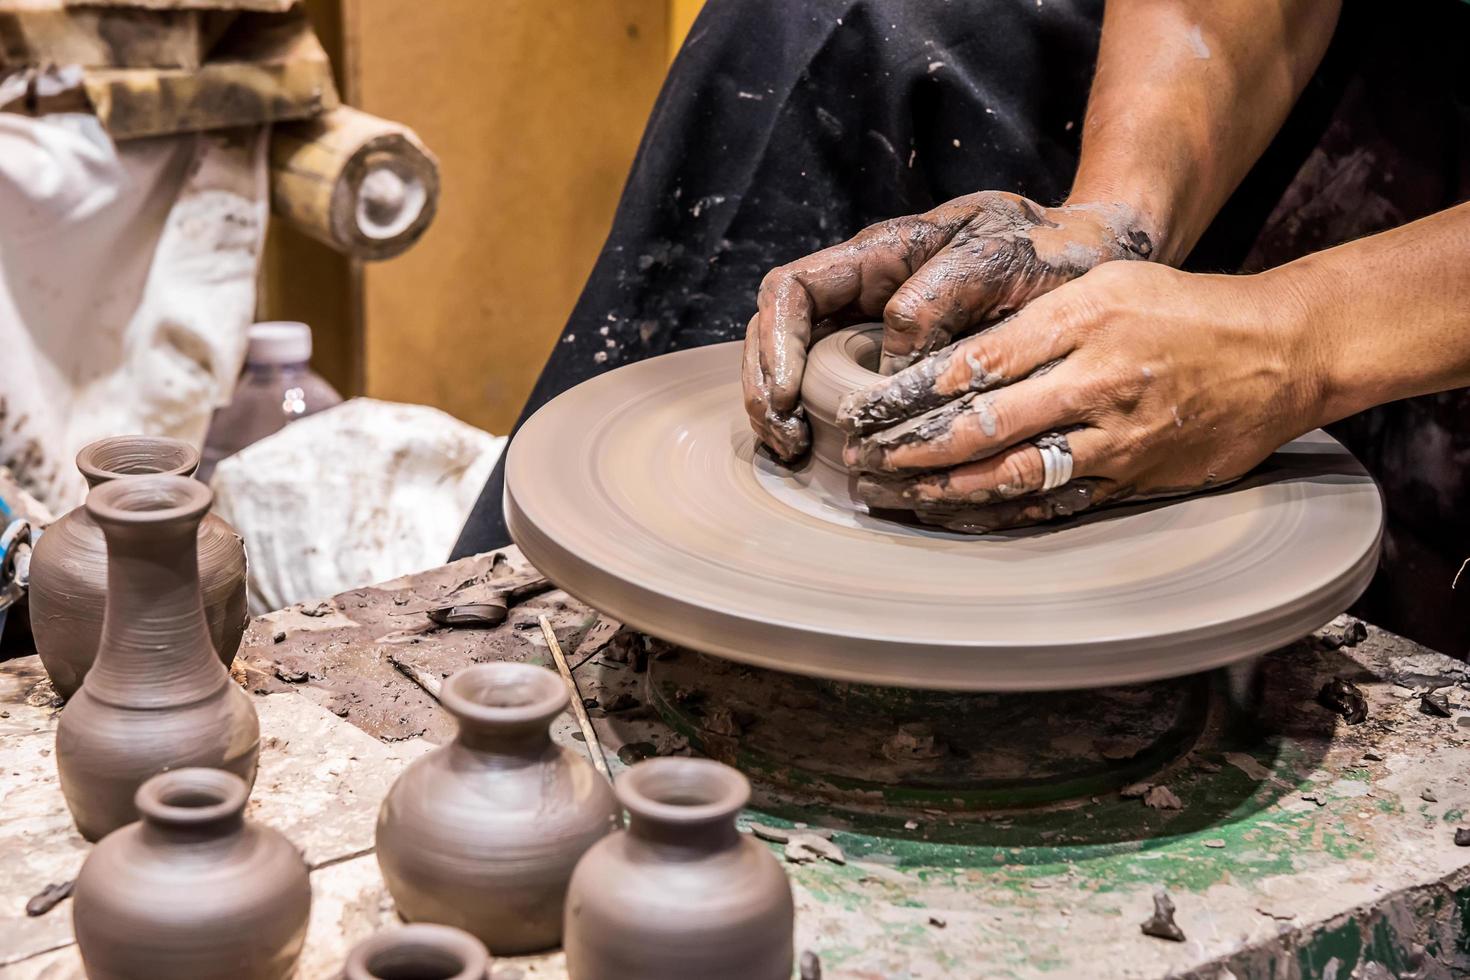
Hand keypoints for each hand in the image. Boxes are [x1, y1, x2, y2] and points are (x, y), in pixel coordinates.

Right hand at [742, 191, 1154, 459]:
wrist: (1093, 260)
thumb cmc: (1048, 251)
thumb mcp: (997, 260)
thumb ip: (937, 299)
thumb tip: (888, 370)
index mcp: (878, 254)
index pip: (791, 290)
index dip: (775, 343)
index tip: (787, 395)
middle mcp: (864, 292)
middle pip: (777, 333)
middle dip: (765, 387)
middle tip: (785, 441)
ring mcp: (874, 328)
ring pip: (798, 365)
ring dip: (783, 411)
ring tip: (794, 453)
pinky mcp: (896, 366)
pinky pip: (839, 391)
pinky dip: (823, 424)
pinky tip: (827, 456)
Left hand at [837, 262, 1325, 531]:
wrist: (1279, 354)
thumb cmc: (1182, 310)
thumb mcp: (1105, 286)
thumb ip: (1033, 320)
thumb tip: (952, 358)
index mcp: (1082, 322)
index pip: (976, 363)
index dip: (911, 394)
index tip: (866, 410)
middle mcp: (1095, 383)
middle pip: (984, 425)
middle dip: (913, 450)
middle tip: (864, 462)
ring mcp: (1116, 439)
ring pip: (1014, 476)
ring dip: (947, 491)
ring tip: (898, 496)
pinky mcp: (1134, 479)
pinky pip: (1055, 504)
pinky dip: (1001, 514)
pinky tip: (959, 516)